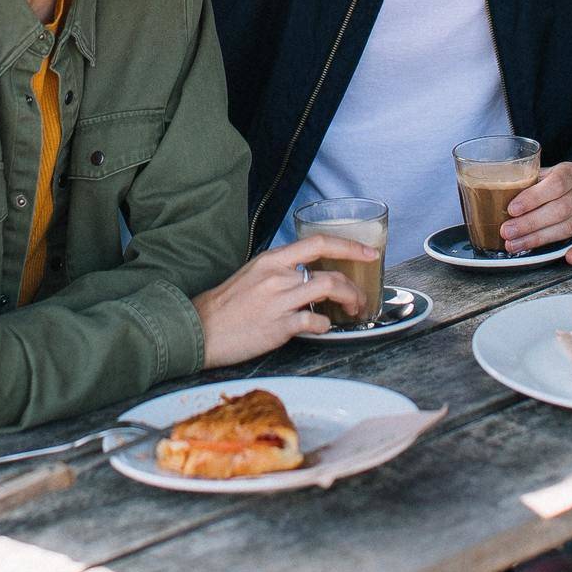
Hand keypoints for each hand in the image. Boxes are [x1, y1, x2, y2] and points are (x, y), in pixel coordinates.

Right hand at [194, 236, 379, 367]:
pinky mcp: (279, 327)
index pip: (319, 242)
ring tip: (352, 310)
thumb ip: (281, 270)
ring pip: (329, 291)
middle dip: (354, 285)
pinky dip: (325, 327)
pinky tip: (321, 328)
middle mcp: (278, 276)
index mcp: (272, 259)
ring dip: (349, 301)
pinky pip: (315, 323)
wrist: (201, 329)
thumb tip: (308, 274)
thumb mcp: (253, 273)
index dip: (349, 246)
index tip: (369, 252)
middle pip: (331, 272)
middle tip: (361, 297)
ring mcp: (279, 301)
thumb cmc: (227, 304)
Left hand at [502, 161, 571, 265]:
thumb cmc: (564, 182)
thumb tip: (500, 195)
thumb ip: (531, 182)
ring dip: (539, 239)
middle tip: (507, 232)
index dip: (531, 199)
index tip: (512, 210)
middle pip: (557, 210)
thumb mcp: (549, 173)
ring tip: (516, 245)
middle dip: (529, 224)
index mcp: (570, 174)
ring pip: (567, 228)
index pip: (553, 186)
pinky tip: (568, 257)